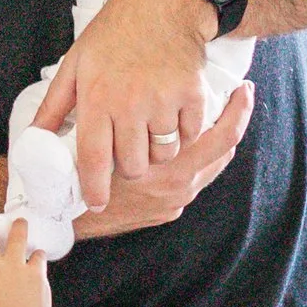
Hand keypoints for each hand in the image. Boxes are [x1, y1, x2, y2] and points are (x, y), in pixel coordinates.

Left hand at [35, 0, 223, 206]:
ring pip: (163, 154)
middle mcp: (130, 103)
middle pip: (133, 165)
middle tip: (128, 150)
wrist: (165, 4)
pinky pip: (190, 136)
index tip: (97, 202)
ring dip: (157, 150)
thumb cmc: (114, 33)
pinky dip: (183, 132)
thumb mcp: (75, 63)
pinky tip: (172, 113)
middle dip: (130, 166)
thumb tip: (34, 139)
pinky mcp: (193, 96)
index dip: (94, 188)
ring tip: (150, 128)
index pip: (93, 159)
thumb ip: (54, 106)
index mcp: (96, 98)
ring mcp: (164, 101)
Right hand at [69, 87, 251, 234]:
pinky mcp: (168, 212)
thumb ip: (126, 120)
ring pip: (210, 165)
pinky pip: (193, 179)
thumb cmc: (77, 175)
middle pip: (224, 150)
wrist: (63, 221)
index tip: (243, 89)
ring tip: (218, 113)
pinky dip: (197, 157)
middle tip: (242, 94)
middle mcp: (178, 187)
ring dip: (215, 140)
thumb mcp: (97, 141)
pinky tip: (190, 140)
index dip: (238, 112)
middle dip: (235, 120)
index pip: (222, 138)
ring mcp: (175, 201)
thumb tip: (143, 84)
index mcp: (169, 170)